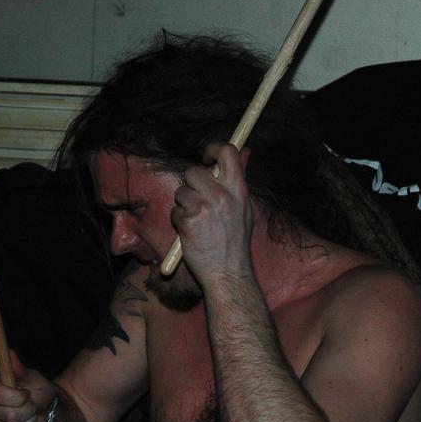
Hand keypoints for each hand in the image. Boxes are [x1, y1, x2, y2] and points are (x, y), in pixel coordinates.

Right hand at [0, 350, 55, 421]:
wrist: (42, 413)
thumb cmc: (37, 392)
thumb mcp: (35, 379)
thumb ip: (21, 369)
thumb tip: (10, 352)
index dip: (19, 397)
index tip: (27, 394)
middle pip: (10, 416)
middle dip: (29, 412)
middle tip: (31, 407)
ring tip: (30, 418)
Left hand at [171, 143, 253, 286]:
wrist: (228, 273)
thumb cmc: (235, 242)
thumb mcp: (245, 209)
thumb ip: (239, 181)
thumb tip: (244, 152)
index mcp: (239, 190)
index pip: (227, 152)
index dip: (213, 148)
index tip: (206, 157)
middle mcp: (222, 196)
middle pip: (194, 171)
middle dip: (191, 184)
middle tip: (197, 200)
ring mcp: (203, 208)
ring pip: (181, 192)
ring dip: (184, 205)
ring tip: (197, 222)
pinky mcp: (188, 221)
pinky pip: (175, 212)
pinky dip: (179, 222)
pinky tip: (192, 234)